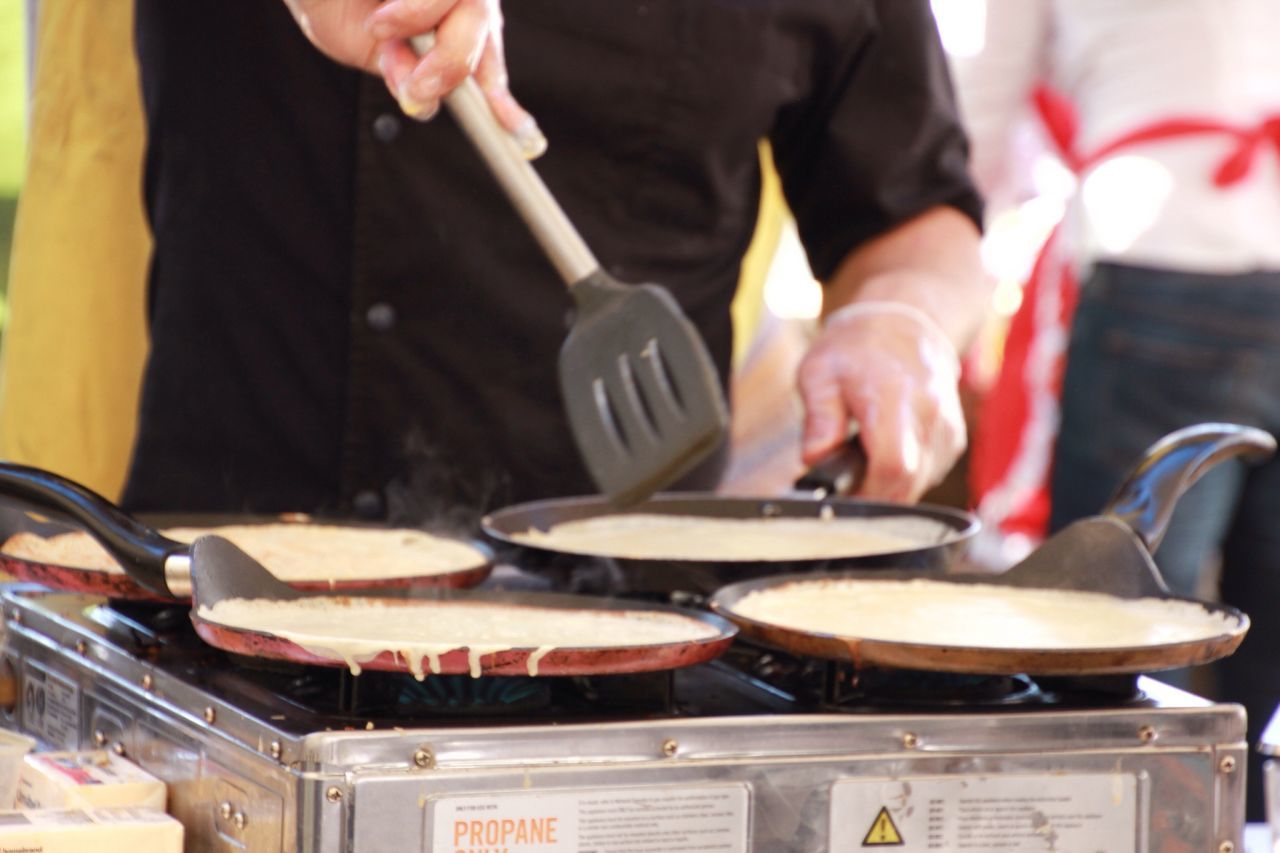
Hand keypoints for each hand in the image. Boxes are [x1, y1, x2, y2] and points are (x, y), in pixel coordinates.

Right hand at [283, 0, 541, 149]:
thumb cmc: (330, 0)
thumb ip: (400, 72)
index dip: (506, 107)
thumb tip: (425, 101)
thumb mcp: (362, 48)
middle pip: (484, 33)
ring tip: (383, 31)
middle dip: (453, 68)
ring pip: (474, 7)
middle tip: (417, 91)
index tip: (527, 143)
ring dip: (432, 36)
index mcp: (447, 28)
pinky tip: (384, 21)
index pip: (486, 69)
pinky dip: (416, 12)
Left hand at [796, 301, 964, 502]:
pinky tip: (882, 457)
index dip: (866, 495)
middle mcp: (931, 415)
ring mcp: (947, 429)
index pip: (893, 467)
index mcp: (896, 398)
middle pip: (907, 485)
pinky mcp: (952, 440)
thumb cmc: (855, 349)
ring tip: (860, 464)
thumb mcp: (819, 372)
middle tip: (842, 491)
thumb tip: (814, 459)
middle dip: (871, 498)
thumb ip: (818, 418)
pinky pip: (927, 476)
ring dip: (886, 488)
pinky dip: (902, 478)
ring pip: (918, 486)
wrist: (904, 325)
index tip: (840, 502)